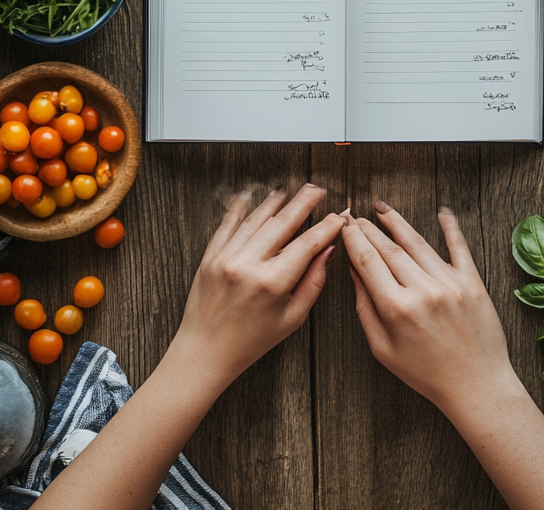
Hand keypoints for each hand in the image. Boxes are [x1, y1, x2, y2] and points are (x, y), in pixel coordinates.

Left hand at [175, 183, 343, 389]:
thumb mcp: (292, 318)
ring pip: (256, 218)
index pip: (307, 244)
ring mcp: (226, 258)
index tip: (338, 218)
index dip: (326, 227)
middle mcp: (248, 265)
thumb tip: (328, 251)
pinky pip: (227, 224)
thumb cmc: (252, 341)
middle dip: (304, 202)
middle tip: (317, 190)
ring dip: (274, 202)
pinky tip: (249, 197)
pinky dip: (239, 209)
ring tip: (288, 192)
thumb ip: (313, 282)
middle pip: (283, 222)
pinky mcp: (210, 257)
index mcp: (272, 283)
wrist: (206, 352)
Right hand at [341, 203, 520, 415]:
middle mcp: (422, 290)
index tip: (345, 225)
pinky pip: (459, 247)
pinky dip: (450, 227)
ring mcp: (449, 283)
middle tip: (357, 214)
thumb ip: (365, 308)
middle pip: (388, 248)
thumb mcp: (383, 349)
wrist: (476, 386)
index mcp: (396, 308)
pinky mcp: (472, 283)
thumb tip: (354, 272)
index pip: (367, 261)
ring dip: (397, 222)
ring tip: (383, 208)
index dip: (353, 239)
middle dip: (370, 228)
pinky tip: (442, 211)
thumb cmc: (426, 373)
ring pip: (417, 243)